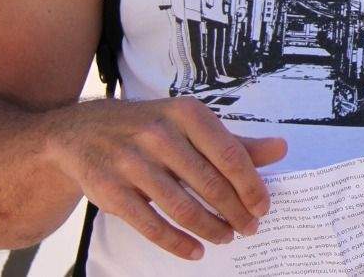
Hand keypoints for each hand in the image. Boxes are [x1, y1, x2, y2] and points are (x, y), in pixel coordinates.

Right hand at [45, 97, 285, 260]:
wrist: (81, 132)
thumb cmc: (152, 128)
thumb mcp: (192, 125)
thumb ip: (236, 142)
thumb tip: (281, 149)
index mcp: (187, 113)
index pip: (230, 154)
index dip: (251, 185)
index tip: (263, 207)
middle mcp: (159, 135)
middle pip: (209, 183)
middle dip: (235, 211)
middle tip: (250, 228)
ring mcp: (132, 162)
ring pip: (182, 207)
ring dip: (210, 228)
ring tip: (226, 238)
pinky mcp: (110, 190)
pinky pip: (151, 224)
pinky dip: (177, 242)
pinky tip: (195, 250)